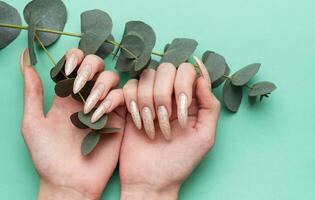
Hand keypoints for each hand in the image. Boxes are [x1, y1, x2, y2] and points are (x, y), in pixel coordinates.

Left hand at [20, 48, 124, 199]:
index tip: (67, 70)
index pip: (75, 63)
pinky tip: (99, 116)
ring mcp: (103, 105)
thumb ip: (31, 93)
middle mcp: (86, 95)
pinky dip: (113, 100)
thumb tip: (27, 62)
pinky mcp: (118, 117)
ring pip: (112, 78)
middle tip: (78, 84)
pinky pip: (122, 97)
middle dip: (90, 66)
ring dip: (101, 86)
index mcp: (66, 94)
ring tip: (87, 108)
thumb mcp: (33, 122)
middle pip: (97, 64)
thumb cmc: (48, 156)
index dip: (74, 58)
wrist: (69, 181)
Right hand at [119, 58, 219, 198]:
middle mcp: (170, 94)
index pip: (188, 71)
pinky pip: (129, 87)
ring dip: (149, 101)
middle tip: (167, 120)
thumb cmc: (179, 161)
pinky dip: (134, 104)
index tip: (183, 104)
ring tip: (153, 127)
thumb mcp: (204, 137)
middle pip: (166, 68)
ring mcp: (150, 97)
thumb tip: (202, 78)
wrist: (150, 179)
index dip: (185, 83)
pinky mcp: (131, 104)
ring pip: (147, 76)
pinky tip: (140, 124)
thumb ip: (210, 106)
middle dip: (165, 94)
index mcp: (190, 99)